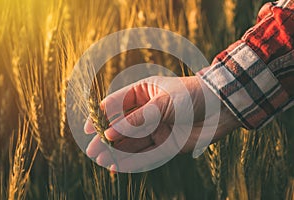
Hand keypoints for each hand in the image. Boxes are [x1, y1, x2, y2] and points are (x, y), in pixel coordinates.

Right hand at [84, 75, 240, 171]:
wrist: (222, 108)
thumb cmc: (192, 96)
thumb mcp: (162, 103)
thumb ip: (137, 120)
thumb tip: (110, 134)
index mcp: (143, 93)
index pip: (116, 104)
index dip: (101, 116)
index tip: (89, 129)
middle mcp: (147, 111)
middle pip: (121, 126)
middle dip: (106, 139)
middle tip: (92, 150)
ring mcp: (156, 128)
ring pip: (132, 142)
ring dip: (117, 152)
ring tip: (101, 161)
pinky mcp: (166, 144)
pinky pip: (146, 154)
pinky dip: (133, 161)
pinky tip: (119, 166)